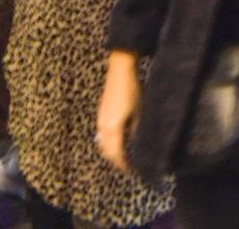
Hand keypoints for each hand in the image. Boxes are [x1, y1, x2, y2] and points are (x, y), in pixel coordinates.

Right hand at [96, 52, 140, 172]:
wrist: (120, 69)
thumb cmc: (132, 89)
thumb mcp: (138, 112)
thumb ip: (136, 131)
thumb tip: (138, 145)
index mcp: (112, 128)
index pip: (116, 154)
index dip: (124, 164)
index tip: (132, 169)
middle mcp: (103, 126)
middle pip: (107, 151)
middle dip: (116, 160)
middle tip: (128, 164)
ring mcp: (100, 119)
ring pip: (103, 143)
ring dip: (112, 151)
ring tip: (124, 154)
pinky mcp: (101, 113)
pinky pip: (102, 134)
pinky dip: (109, 141)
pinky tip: (119, 139)